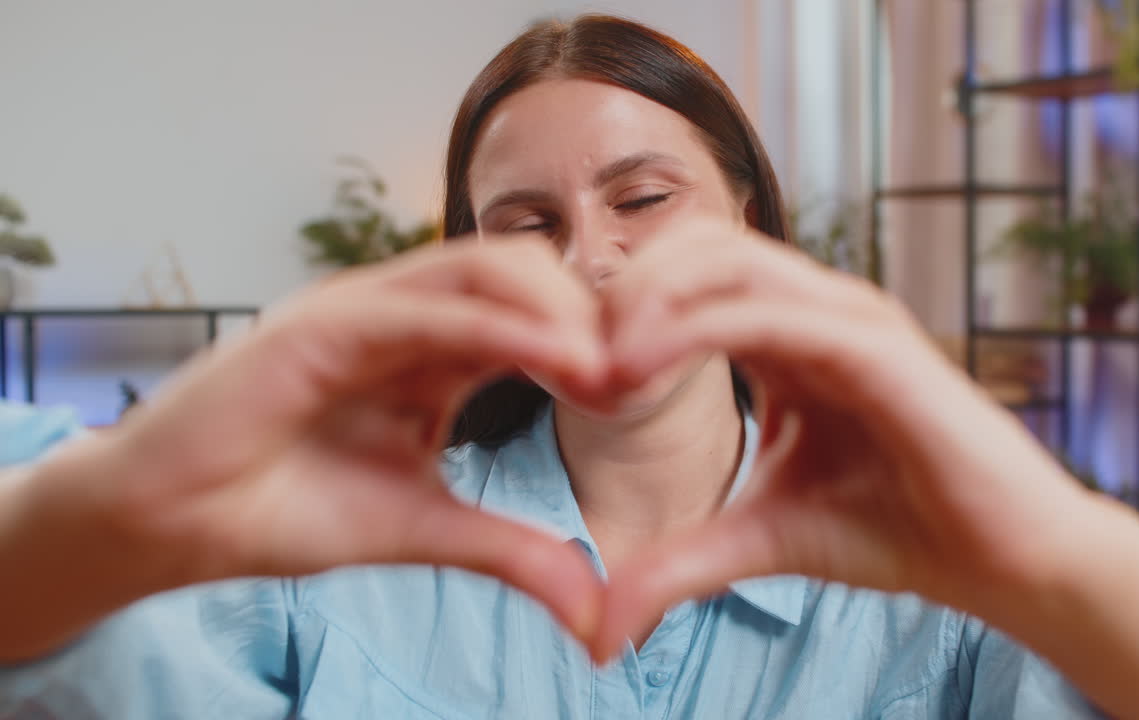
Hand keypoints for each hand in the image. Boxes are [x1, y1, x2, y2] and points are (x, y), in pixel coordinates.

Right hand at [75, 237, 608, 640]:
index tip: (642, 397)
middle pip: (525, 276)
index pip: (536, 316)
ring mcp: (362, 311)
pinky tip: (543, 356)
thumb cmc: (289, 511)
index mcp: (436, 351)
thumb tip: (597, 613)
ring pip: (481, 271)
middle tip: (637, 379)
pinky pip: (418, 308)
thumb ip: (512, 552)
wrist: (173, 525)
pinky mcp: (317, 323)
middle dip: (590, 317)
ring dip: (552, 311)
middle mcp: (406, 316)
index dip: (596, 344)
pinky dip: (487, 325)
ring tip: (604, 370)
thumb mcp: (426, 530)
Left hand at [593, 217, 1105, 659]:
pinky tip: (638, 370)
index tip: (568, 378)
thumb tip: (602, 626)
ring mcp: (848, 317)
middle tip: (569, 359)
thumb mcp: (762, 538)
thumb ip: (682, 560)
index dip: (617, 315)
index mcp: (787, 335)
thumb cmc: (896, 531)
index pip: (686, 279)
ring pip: (724, 259)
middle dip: (621, 292)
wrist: (1006, 560)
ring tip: (596, 364)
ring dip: (646, 300)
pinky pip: (768, 311)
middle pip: (694, 246)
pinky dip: (693, 328)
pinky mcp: (876, 345)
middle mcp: (816, 308)